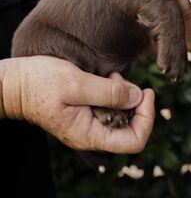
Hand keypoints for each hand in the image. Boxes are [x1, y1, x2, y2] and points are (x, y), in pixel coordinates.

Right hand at [0, 56, 154, 152]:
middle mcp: (91, 133)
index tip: (146, 93)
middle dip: (134, 101)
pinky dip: (113, 91)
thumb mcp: (77, 83)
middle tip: (119, 78)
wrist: (16, 84)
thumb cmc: (41, 83)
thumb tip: (137, 97)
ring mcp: (89, 123)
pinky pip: (110, 106)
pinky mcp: (86, 112)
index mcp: (90, 134)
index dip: (147, 118)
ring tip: (109, 76)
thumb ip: (109, 92)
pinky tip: (104, 78)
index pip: (134, 141)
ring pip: (122, 114)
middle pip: (131, 127)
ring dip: (123, 93)